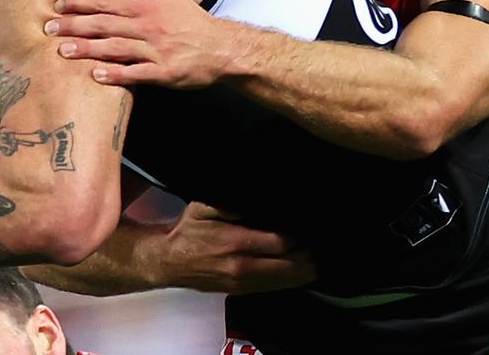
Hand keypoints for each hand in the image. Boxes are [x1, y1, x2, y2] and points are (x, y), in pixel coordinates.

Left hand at [46, 0, 241, 87]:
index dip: (83, 3)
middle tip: (49, 28)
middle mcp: (149, 27)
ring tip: (63, 52)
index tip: (60, 5)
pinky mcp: (163, 73)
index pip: (109, 3)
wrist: (224, 49)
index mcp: (149, 8)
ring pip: (115, 48)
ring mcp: (155, 51)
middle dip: (75, 25)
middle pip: (105, 25)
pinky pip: (135, 74)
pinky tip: (95, 75)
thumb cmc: (197, 23)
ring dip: (87, 49)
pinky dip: (115, 74)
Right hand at [152, 202, 314, 293]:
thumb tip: (258, 197)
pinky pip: (273, 289)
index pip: (280, 242)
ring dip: (304, 271)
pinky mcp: (241, 291)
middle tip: (320, 244)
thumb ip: (230, 200)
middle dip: (308, 255)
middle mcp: (242, 266)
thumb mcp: (204, 206)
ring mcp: (242, 283)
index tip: (307, 226)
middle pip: (288, 265)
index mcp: (235, 242)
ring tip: (318, 259)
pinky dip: (290, 281)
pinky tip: (302, 274)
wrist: (168, 261)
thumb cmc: (189, 230)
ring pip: (284, 281)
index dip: (298, 236)